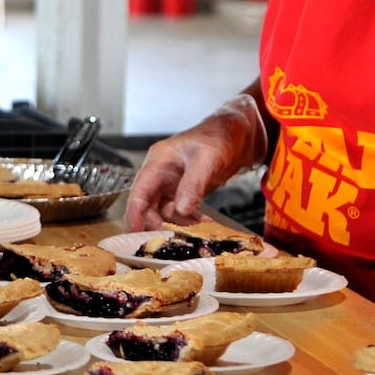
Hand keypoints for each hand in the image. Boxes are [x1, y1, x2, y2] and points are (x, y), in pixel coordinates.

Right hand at [124, 94, 267, 231]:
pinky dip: (188, 220)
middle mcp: (161, 172)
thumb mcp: (207, 158)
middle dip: (156, 224)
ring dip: (176, 224)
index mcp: (159, 161)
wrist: (240, 133)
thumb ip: (193, 183)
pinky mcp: (185, 190)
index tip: (135, 236)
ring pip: (164, 211)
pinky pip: (180, 211)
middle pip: (148, 205)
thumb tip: (180, 210)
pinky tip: (202, 225)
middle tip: (169, 242)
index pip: (138, 191)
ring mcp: (172, 182)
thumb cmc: (221, 136)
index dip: (134, 215)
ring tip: (194, 233)